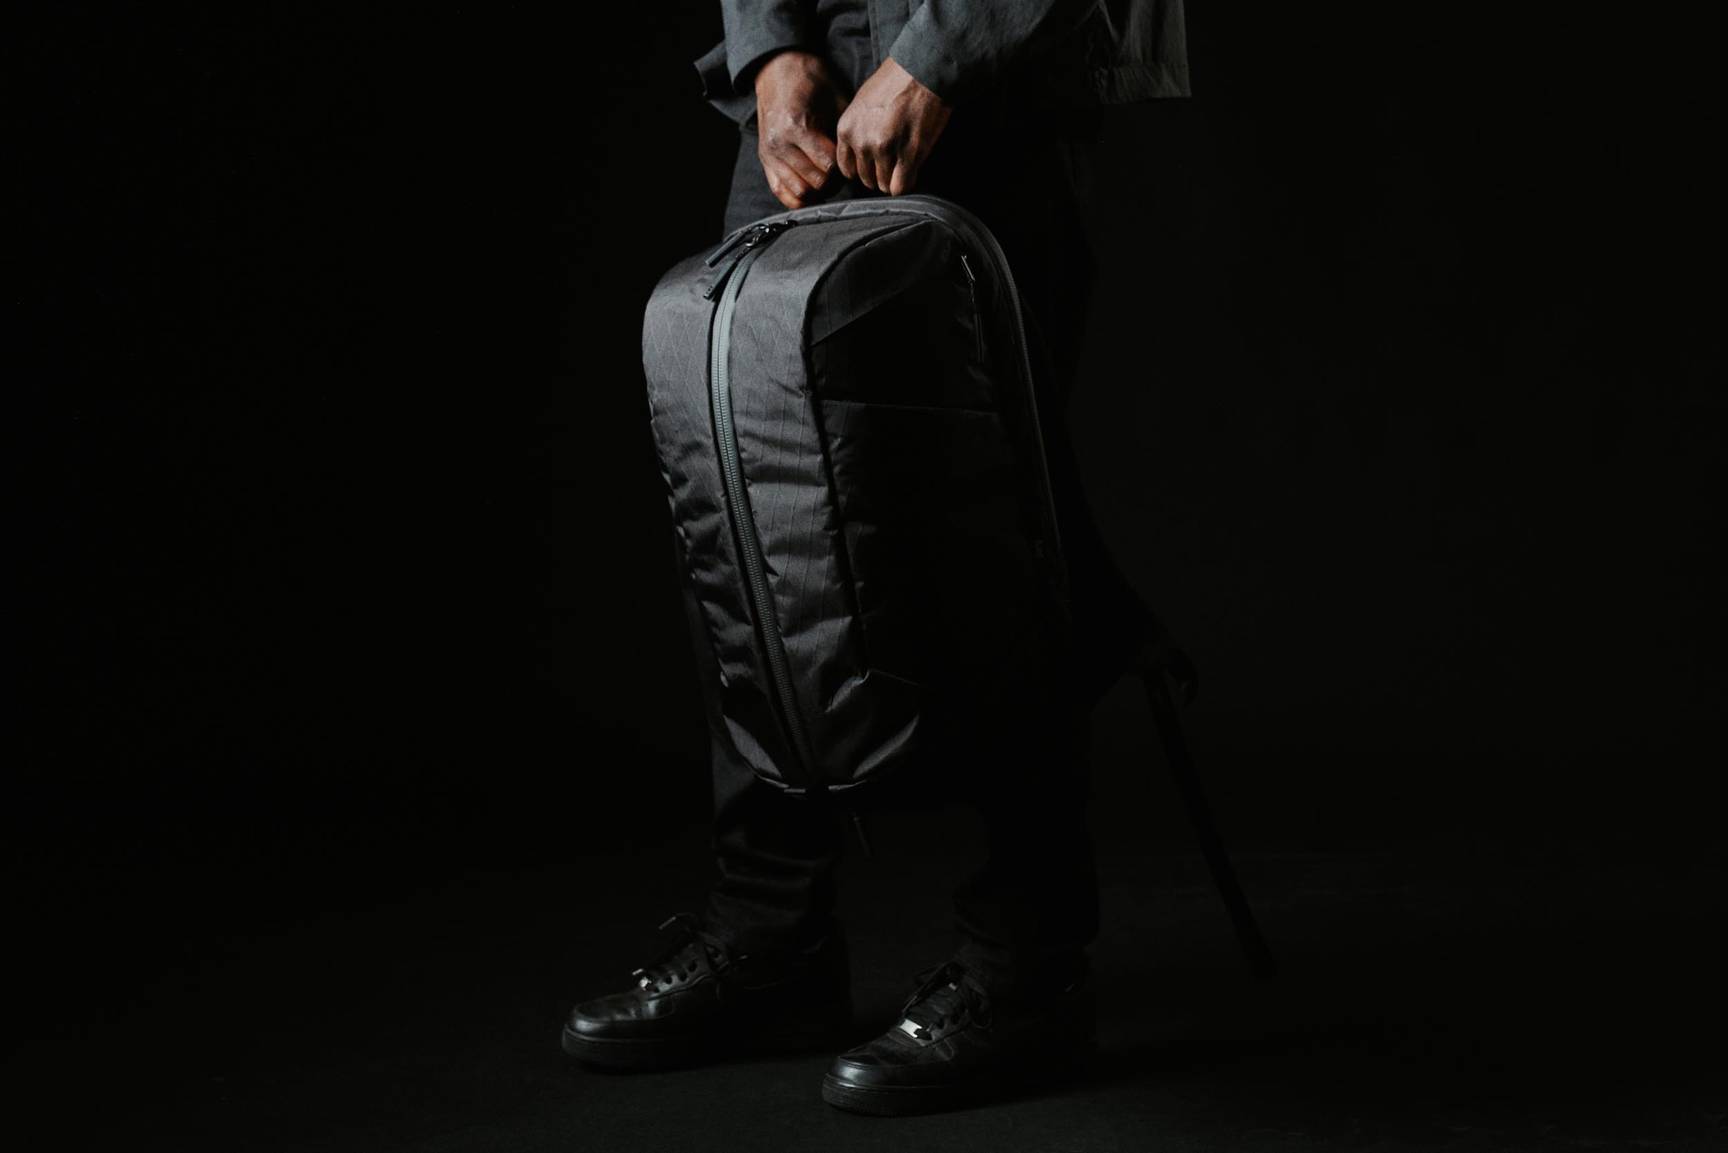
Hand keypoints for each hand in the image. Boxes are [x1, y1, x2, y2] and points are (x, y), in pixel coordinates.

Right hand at [753, 51, 846, 210]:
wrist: (778, 69)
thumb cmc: (812, 82)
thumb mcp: (835, 100)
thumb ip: (844, 132)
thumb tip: (858, 159)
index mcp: (798, 127)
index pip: (829, 166)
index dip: (845, 167)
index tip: (850, 161)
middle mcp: (781, 144)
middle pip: (815, 182)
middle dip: (833, 181)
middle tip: (841, 172)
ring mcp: (770, 154)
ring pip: (799, 191)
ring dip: (817, 190)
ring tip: (826, 179)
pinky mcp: (764, 159)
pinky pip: (780, 191)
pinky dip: (797, 197)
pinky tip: (811, 193)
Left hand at [836, 57, 950, 195]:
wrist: (922, 71)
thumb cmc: (895, 81)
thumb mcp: (862, 102)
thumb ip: (857, 129)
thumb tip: (859, 152)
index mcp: (847, 128)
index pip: (846, 168)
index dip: (861, 169)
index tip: (873, 164)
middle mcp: (861, 142)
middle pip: (866, 179)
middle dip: (879, 175)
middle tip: (893, 164)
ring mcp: (884, 150)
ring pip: (883, 185)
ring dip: (894, 180)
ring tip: (904, 165)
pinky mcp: (908, 155)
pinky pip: (900, 187)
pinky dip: (906, 184)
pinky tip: (912, 173)